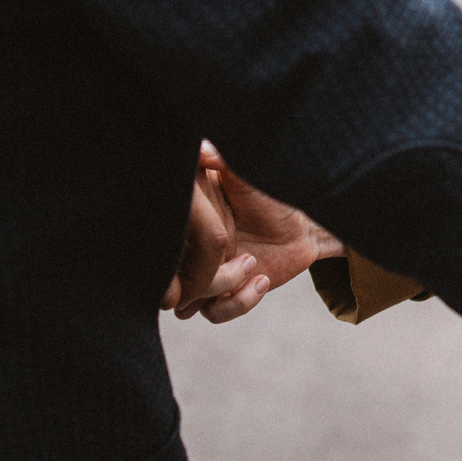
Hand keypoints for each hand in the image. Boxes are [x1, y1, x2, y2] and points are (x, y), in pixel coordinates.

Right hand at [163, 144, 344, 323]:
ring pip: (186, 302)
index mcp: (186, 221)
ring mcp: (203, 274)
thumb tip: (201, 148)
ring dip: (219, 287)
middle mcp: (188, 250)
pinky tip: (262, 279)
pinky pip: (215, 312)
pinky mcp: (224, 293)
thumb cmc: (272, 195)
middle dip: (190, 274)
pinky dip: (239, 302)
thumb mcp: (247, 177)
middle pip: (165, 278)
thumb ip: (223, 163)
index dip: (171, 245)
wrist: (303, 227)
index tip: (203, 233)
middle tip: (225, 255)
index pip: (158, 241)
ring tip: (251, 263)